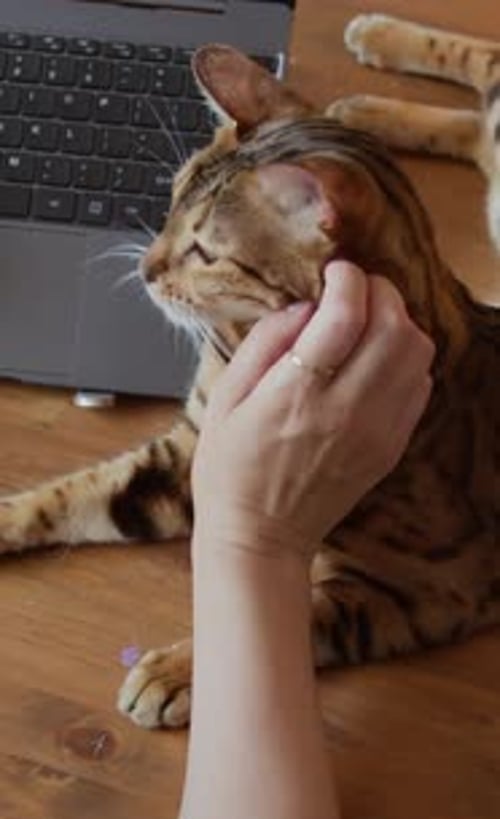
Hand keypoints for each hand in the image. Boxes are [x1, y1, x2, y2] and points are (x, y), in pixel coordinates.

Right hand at [192, 261, 434, 557]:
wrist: (260, 537)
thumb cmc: (230, 470)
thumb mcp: (223, 400)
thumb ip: (262, 344)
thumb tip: (303, 305)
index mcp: (297, 396)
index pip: (345, 315)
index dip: (346, 279)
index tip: (333, 273)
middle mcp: (345, 411)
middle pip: (394, 326)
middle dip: (379, 292)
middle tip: (354, 291)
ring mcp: (375, 432)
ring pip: (417, 353)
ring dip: (397, 323)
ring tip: (365, 324)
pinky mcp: (390, 448)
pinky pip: (420, 386)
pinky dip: (407, 360)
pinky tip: (375, 361)